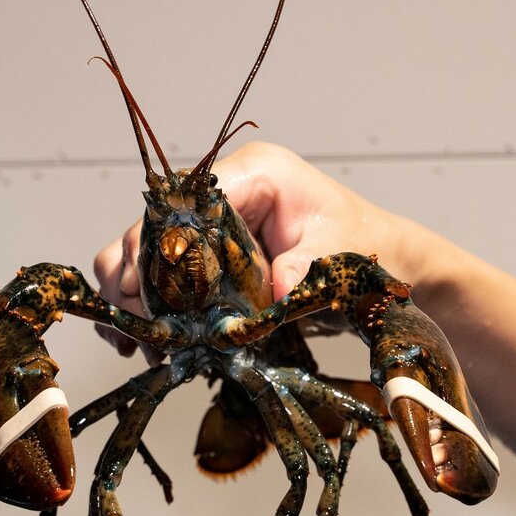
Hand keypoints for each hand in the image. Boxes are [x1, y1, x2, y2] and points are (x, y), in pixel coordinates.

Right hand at [93, 141, 441, 355]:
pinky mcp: (207, 249)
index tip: (157, 300)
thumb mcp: (342, 257)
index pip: (188, 203)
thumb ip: (308, 267)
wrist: (382, 262)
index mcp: (255, 175)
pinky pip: (156, 269)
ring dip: (133, 293)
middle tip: (146, 330)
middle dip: (139, 279)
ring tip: (141, 341)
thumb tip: (276, 286)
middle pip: (152, 226)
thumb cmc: (365, 249)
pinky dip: (143, 301)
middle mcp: (224, 190)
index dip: (164, 249)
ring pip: (141, 247)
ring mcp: (211, 220)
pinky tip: (143, 339)